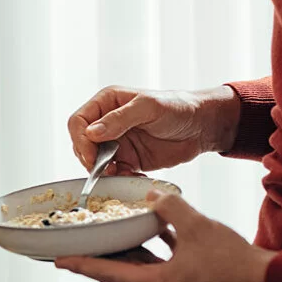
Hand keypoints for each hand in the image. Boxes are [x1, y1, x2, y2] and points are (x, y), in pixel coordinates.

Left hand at [53, 191, 276, 281]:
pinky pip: (164, 262)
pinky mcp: (191, 281)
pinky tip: (154, 227)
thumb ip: (170, 207)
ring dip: (127, 250)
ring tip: (107, 233)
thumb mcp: (197, 226)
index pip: (109, 274)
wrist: (268, 280)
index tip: (58, 260)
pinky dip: (155, 247)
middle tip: (77, 243)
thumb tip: (154, 195)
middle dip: (100, 256)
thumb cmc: (232, 259)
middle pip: (122, 271)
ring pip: (143, 266)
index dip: (82, 264)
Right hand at [67, 85, 240, 174]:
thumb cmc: (178, 107)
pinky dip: (118, 178)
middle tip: (104, 169)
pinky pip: (113, 173)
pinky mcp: (129, 160)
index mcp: (107, 103)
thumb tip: (91, 133)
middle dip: (89, 159)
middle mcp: (108, 122)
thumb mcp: (148, 108)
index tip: (91, 156)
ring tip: (119, 173)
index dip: (80, 140)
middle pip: (82, 144)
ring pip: (95, 161)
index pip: (78, 122)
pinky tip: (132, 176)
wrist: (203, 126)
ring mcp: (117, 143)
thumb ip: (119, 119)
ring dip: (102, 171)